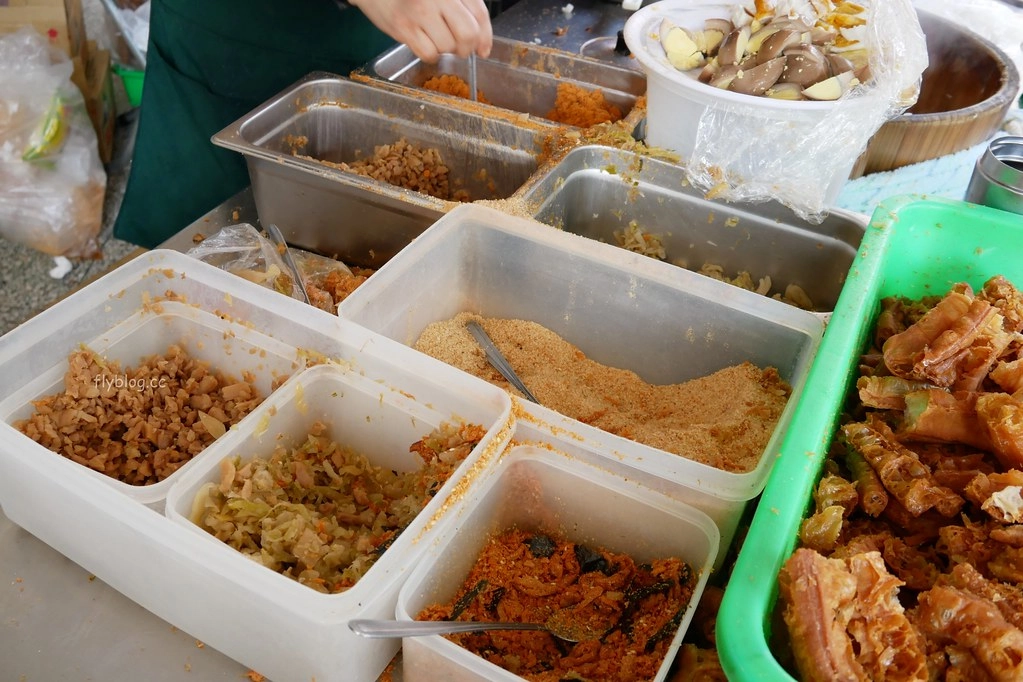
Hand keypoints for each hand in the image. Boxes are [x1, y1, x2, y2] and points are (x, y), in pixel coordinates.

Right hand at [351, 0, 493, 62]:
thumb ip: (466, 11)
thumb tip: (482, 47)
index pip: (479, 14)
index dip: (485, 37)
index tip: (483, 49)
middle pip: (468, 34)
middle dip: (466, 48)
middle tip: (458, 47)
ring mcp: (420, 12)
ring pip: (448, 46)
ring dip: (445, 49)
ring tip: (433, 37)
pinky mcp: (404, 27)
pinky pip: (429, 54)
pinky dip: (430, 55)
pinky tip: (424, 42)